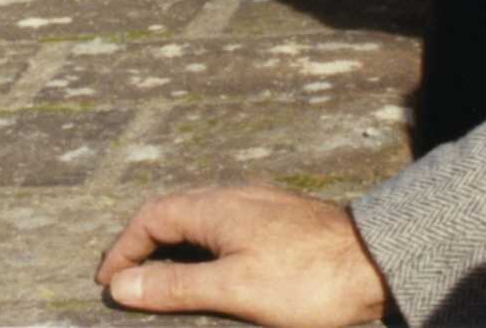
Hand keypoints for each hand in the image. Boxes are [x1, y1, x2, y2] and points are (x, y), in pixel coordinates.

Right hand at [95, 184, 392, 327]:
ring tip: (161, 278)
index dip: (123, 248)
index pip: (151, 217)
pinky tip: (214, 270)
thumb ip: (176, 286)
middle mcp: (234, 197)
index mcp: (216, 207)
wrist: (378, 261)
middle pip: (172, 212)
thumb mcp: (234, 288)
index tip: (107, 283)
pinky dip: (202, 248)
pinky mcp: (281, 222)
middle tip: (125, 279)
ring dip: (173, 245)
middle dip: (143, 243)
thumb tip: (122, 285)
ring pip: (200, 218)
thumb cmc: (308, 277)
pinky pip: (225, 227)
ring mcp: (260, 207)